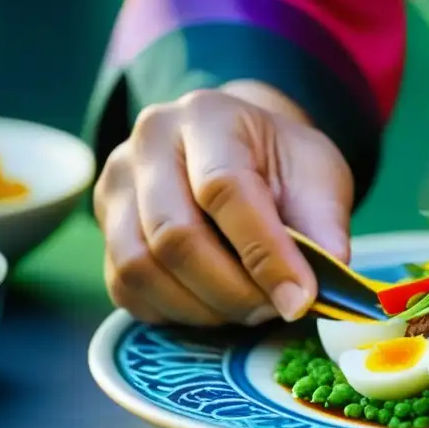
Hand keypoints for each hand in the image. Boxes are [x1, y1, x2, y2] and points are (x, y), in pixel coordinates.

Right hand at [94, 84, 353, 325]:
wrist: (242, 152)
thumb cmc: (281, 164)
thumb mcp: (319, 179)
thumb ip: (324, 229)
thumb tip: (317, 291)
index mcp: (207, 115)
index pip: (224, 188)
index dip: (264, 253)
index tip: (299, 299)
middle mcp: (149, 142)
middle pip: (174, 235)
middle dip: (232, 290)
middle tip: (275, 309)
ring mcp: (117, 185)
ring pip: (140, 267)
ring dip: (202, 307)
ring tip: (249, 308)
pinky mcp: (105, 228)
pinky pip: (126, 289)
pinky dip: (174, 312)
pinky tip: (215, 306)